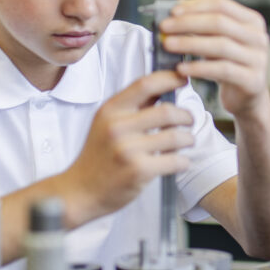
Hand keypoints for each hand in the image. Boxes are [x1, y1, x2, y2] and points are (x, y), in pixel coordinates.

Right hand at [60, 70, 193, 222]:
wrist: (80, 190)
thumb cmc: (98, 156)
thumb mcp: (106, 124)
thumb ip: (133, 107)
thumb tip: (164, 87)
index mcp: (111, 111)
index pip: (145, 84)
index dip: (169, 79)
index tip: (183, 79)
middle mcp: (118, 127)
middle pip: (167, 111)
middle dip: (186, 115)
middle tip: (190, 120)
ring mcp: (128, 150)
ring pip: (175, 137)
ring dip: (188, 138)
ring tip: (187, 141)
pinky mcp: (138, 171)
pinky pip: (175, 161)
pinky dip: (184, 161)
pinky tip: (181, 161)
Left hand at [158, 0, 269, 117]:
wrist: (247, 99)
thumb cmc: (227, 65)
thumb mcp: (216, 41)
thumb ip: (201, 23)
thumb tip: (177, 4)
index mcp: (251, 21)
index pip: (221, 4)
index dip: (195, 6)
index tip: (172, 11)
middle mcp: (259, 37)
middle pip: (220, 23)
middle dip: (188, 23)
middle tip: (164, 27)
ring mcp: (258, 59)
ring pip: (220, 46)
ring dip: (190, 44)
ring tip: (167, 45)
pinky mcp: (253, 80)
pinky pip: (222, 70)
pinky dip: (198, 68)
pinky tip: (180, 68)